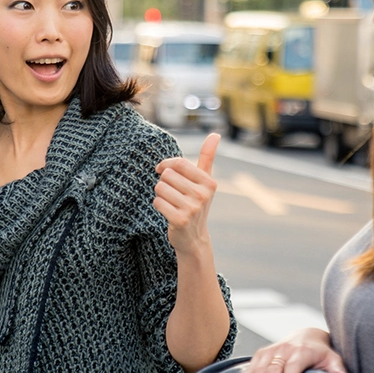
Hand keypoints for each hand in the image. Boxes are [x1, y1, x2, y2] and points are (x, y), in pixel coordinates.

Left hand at [154, 133, 219, 254]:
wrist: (193, 238)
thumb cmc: (196, 203)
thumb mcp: (205, 181)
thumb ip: (208, 157)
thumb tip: (216, 134)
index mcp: (209, 183)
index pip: (180, 163)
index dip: (166, 165)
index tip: (162, 170)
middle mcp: (203, 195)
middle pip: (167, 175)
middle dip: (164, 183)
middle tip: (173, 194)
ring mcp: (192, 208)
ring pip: (160, 188)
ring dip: (160, 194)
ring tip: (170, 202)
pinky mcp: (180, 220)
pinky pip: (157, 202)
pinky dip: (158, 205)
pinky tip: (168, 212)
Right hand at [235, 328, 348, 372]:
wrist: (307, 337)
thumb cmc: (321, 354)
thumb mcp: (332, 358)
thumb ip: (337, 367)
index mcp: (303, 351)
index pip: (295, 364)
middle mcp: (286, 348)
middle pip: (275, 368)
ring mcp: (272, 350)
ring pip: (261, 367)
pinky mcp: (263, 353)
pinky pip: (252, 364)